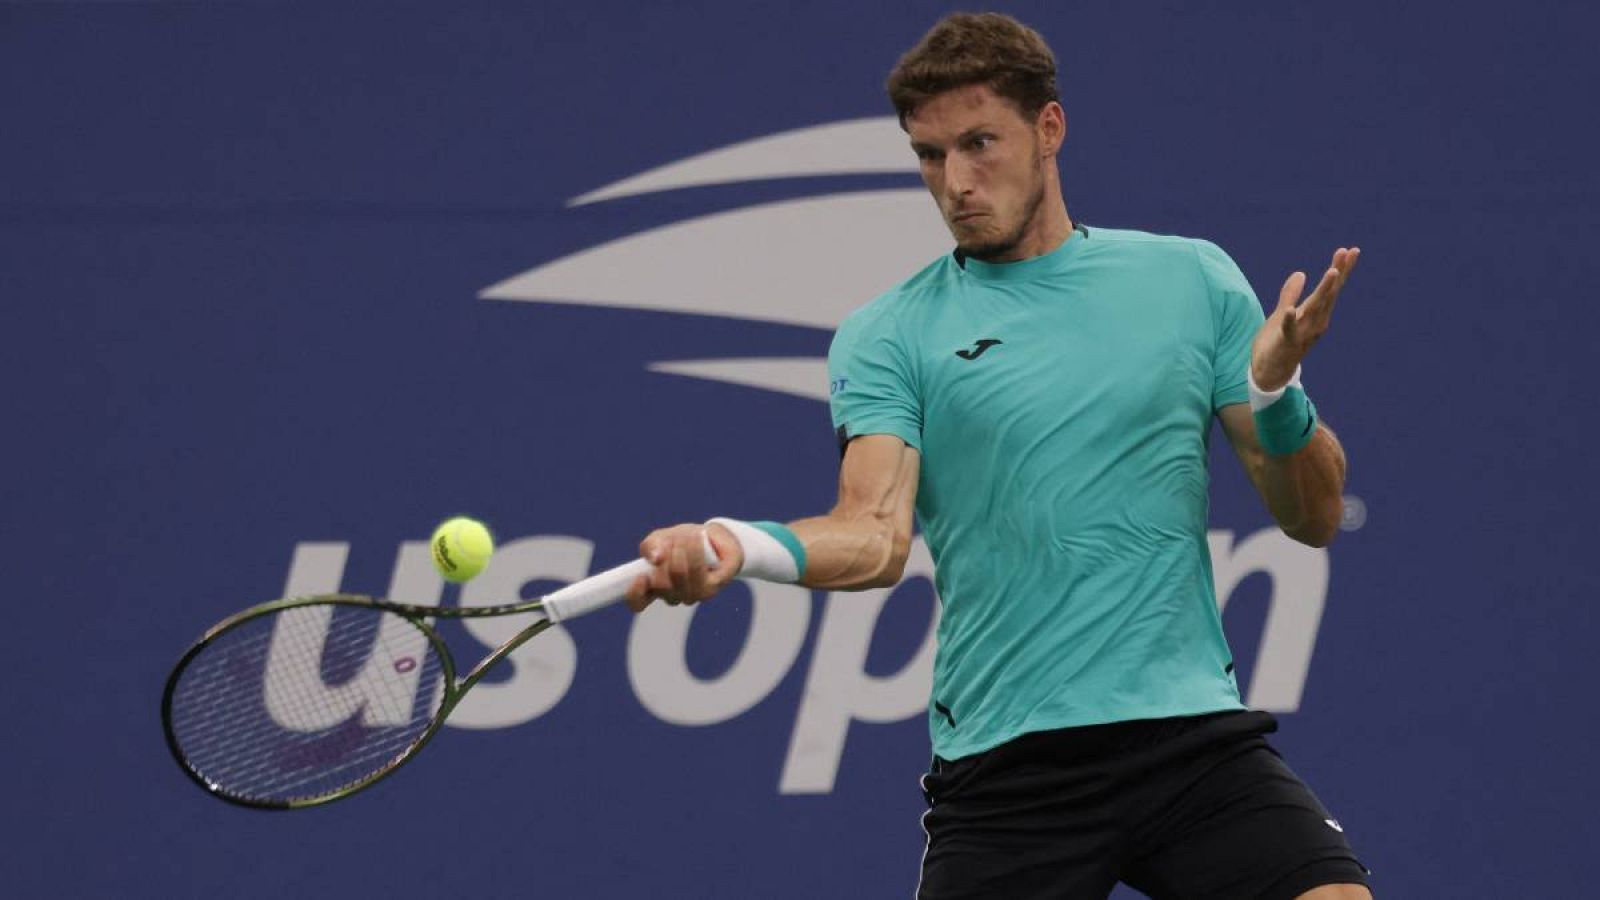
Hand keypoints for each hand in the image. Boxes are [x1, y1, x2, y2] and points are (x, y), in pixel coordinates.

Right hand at [623, 522, 743, 611]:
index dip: (636, 593)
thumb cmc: (681, 542)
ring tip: (686, 536)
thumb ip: (651, 546)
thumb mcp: (660, 539)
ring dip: (681, 549)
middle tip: (672, 540)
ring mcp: (692, 596)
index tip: (641, 576)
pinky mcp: (710, 589)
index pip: (638, 603)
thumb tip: (655, 558)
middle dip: (665, 555)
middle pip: (661, 583)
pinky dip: (694, 550)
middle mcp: (672, 597)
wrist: (711, 538)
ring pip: (679, 574)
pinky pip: (697, 569)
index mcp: (654, 589)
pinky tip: (696, 539)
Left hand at [1251, 247, 1360, 389]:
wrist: (1269, 374)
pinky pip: (1289, 330)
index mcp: (1314, 314)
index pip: (1330, 289)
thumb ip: (1290, 294)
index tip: (1350, 250)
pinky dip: (1290, 321)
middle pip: (1328, 294)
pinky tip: (1291, 310)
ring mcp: (1303, 333)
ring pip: (1315, 309)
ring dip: (1323, 291)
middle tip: (1348, 252)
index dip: (1340, 269)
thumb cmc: (1278, 343)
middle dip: (1338, 273)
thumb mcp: (1282, 314)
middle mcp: (1314, 322)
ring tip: (1332, 272)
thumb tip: (1300, 273)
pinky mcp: (1287, 343)